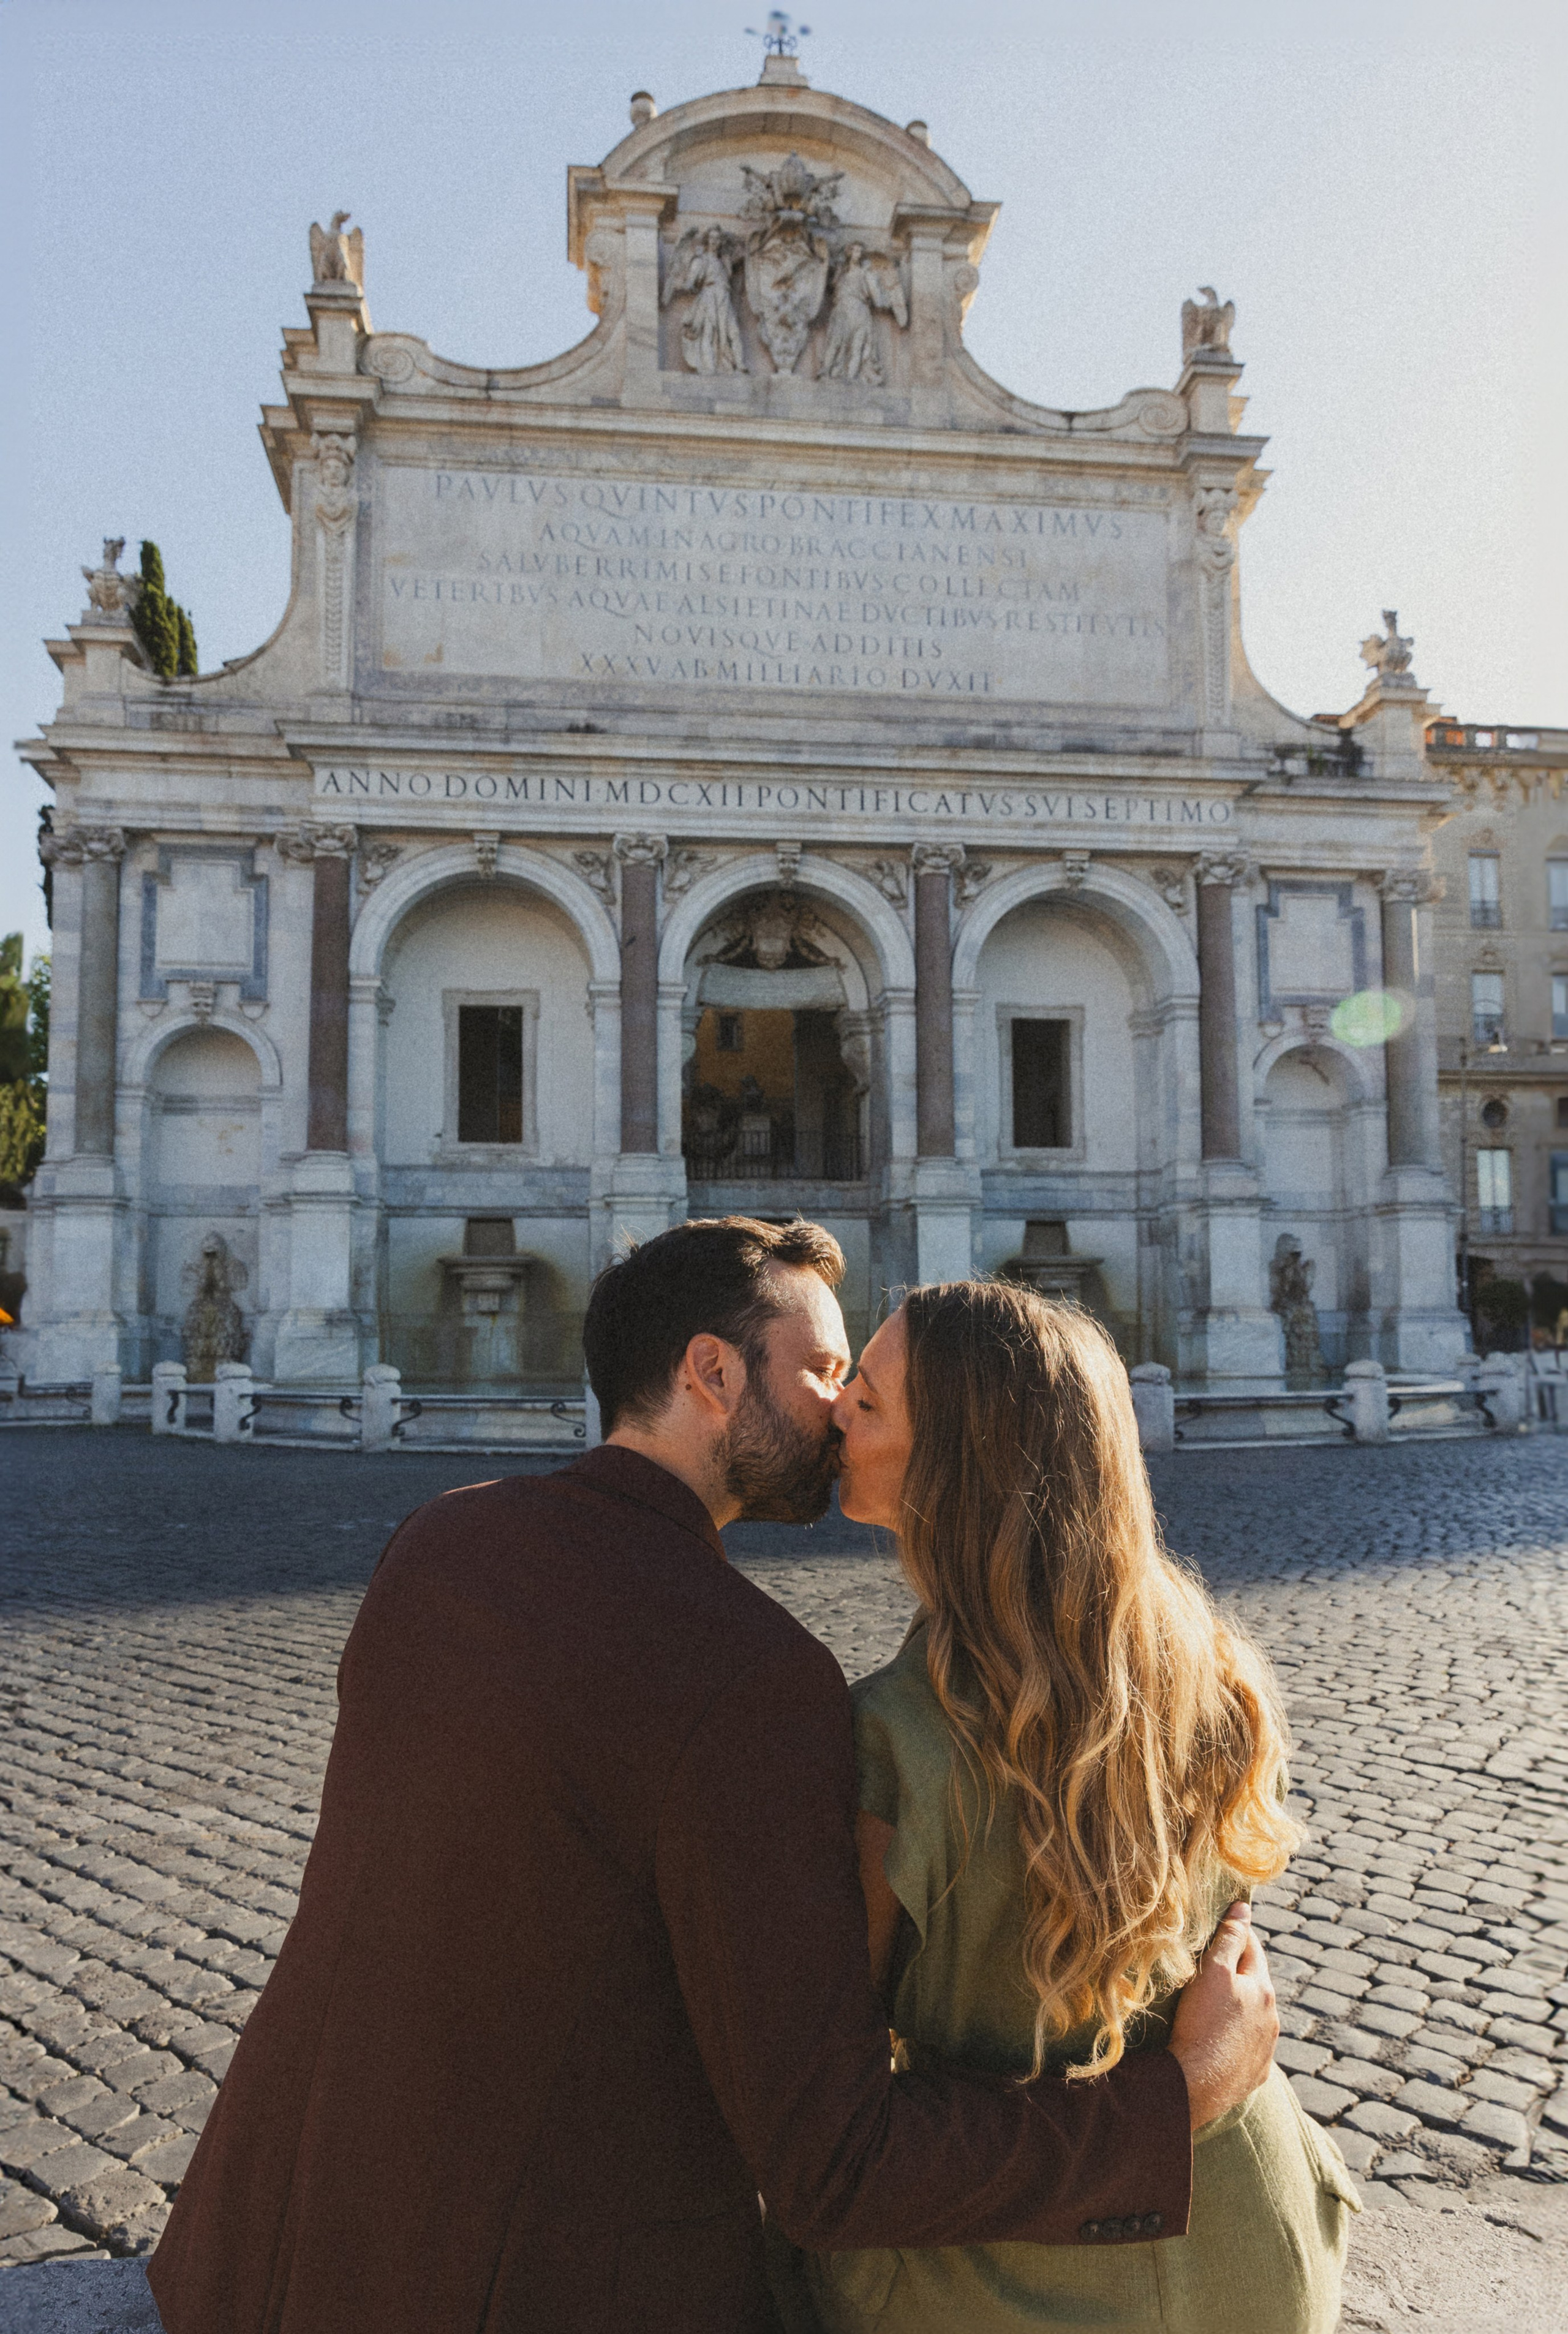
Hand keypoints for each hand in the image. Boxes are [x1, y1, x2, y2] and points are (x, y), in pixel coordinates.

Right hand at [1168, 1902, 1277, 2132]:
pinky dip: (1236, 2038)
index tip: (1221, 1925)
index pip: (1252, 1948)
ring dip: (1239, 2006)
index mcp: (1263, 1989)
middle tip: (1212, 1964)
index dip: (1236, 1933)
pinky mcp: (1254, 2074)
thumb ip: (1229, 1937)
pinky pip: (1247, 2048)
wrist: (1197, 2085)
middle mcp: (1271, 2018)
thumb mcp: (1213, 1971)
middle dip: (1238, 1971)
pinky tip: (1220, 2041)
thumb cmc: (1203, 2023)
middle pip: (1255, 1983)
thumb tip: (1244, 1907)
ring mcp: (1265, 2049)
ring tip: (1213, 2004)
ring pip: (1253, 2017)